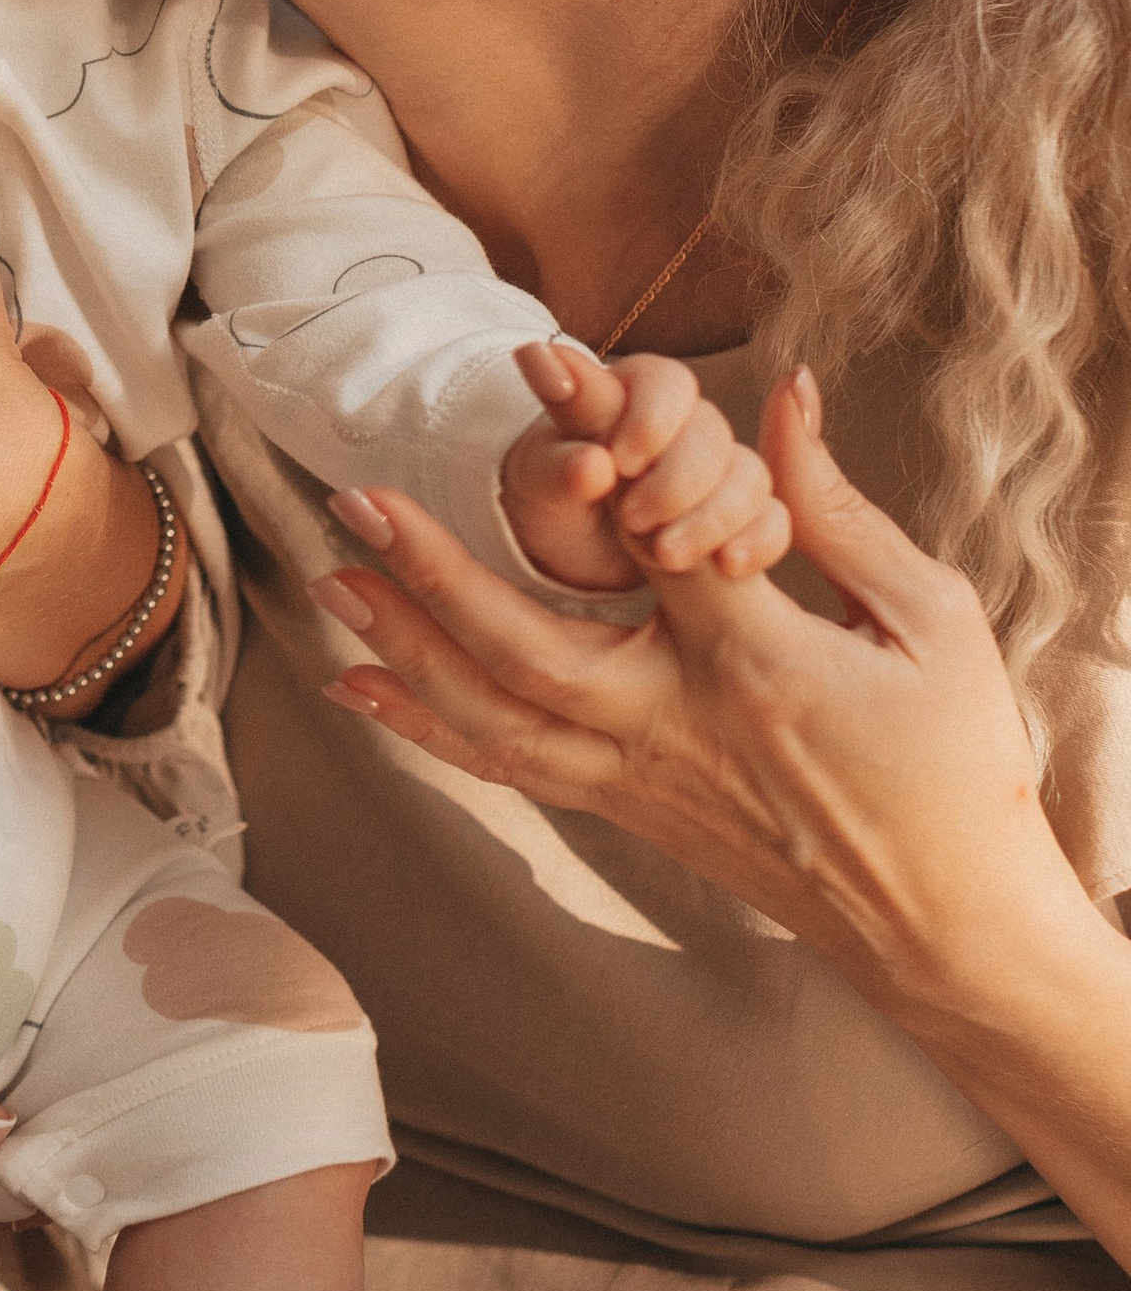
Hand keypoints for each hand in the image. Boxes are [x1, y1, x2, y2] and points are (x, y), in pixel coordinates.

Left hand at [316, 370, 1074, 1011]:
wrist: (947, 929)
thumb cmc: (959, 765)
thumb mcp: (933, 620)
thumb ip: (839, 510)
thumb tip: (784, 395)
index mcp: (762, 665)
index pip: (659, 533)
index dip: (593, 440)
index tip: (539, 361)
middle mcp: (682, 729)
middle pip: (531, 649)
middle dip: (433, 576)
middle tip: (355, 504)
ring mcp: (644, 783)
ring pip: (497, 721)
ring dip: (406, 652)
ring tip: (330, 586)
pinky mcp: (630, 816)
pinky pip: (510, 768)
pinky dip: (431, 728)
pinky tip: (366, 689)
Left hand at [498, 341, 791, 594]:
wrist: (567, 548)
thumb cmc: (551, 494)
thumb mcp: (541, 471)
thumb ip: (553, 429)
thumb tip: (539, 364)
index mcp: (635, 391)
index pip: (666, 382)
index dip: (651, 419)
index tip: (619, 463)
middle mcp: (686, 424)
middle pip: (713, 433)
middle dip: (678, 480)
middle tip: (631, 521)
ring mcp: (719, 470)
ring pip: (749, 477)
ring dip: (713, 518)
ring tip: (666, 556)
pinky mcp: (742, 518)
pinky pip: (773, 521)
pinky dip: (758, 541)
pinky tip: (729, 565)